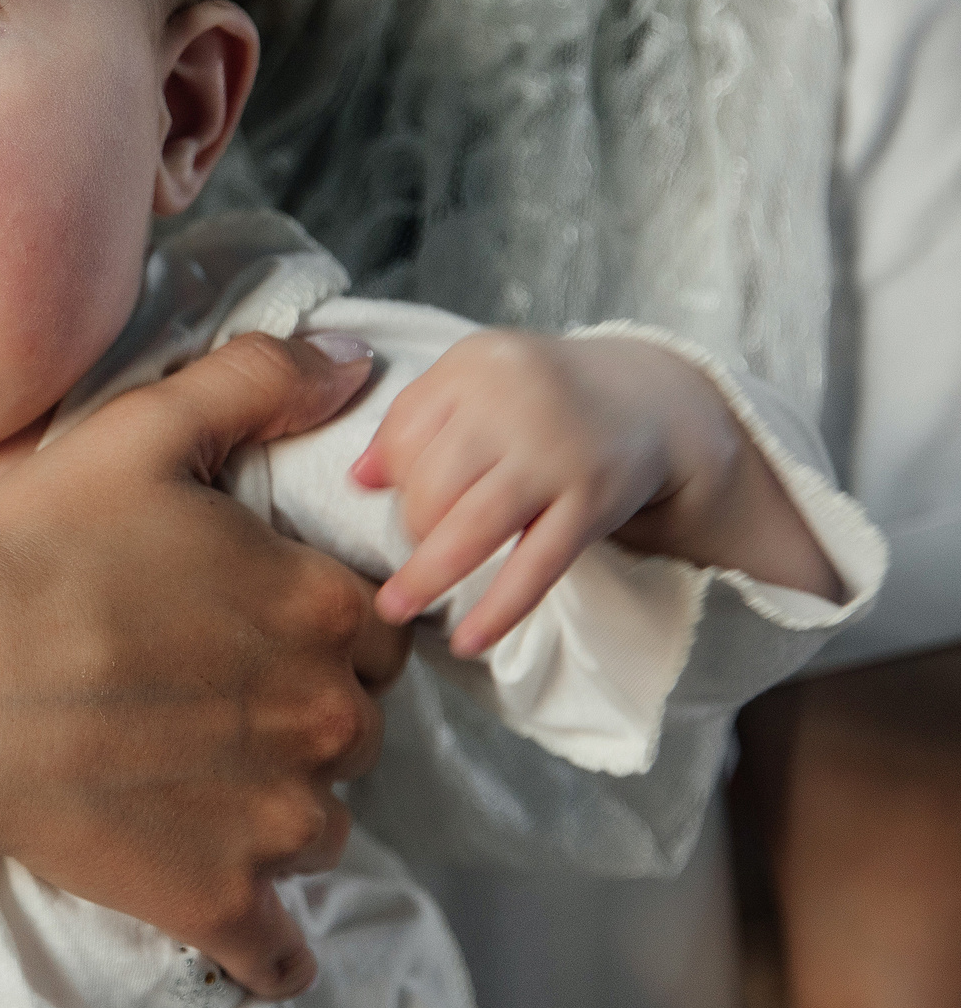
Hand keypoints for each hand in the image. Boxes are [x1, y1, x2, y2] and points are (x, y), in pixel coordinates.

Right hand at [0, 332, 410, 997]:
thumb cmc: (31, 554)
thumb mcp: (141, 434)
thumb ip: (256, 384)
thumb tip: (354, 363)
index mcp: (320, 609)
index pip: (377, 630)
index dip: (318, 627)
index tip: (251, 629)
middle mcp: (323, 719)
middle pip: (354, 730)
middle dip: (300, 719)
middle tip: (208, 704)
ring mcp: (275, 820)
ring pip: (325, 829)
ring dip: (279, 816)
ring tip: (195, 791)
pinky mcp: (216, 900)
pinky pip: (278, 952)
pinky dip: (266, 943)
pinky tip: (234, 921)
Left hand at [354, 331, 834, 656]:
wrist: (648, 400)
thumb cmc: (538, 396)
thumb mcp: (474, 383)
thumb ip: (412, 423)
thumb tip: (358, 479)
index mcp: (476, 365)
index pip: (404, 433)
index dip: (395, 474)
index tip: (404, 493)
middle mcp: (516, 403)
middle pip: (430, 484)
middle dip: (414, 524)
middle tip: (421, 540)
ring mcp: (557, 455)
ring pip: (471, 527)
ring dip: (427, 576)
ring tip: (396, 608)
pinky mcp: (592, 503)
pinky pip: (535, 567)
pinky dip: (499, 610)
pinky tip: (469, 641)